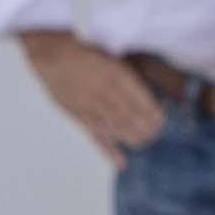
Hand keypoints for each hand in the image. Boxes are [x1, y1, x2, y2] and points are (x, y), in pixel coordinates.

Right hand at [18, 29, 164, 162]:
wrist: (52, 52)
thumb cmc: (86, 51)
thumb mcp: (113, 56)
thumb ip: (131, 74)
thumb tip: (154, 93)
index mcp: (116, 73)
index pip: (143, 102)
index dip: (155, 115)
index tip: (163, 119)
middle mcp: (104, 91)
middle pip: (133, 119)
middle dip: (148, 130)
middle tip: (156, 134)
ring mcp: (90, 105)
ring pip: (117, 129)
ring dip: (133, 139)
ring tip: (144, 143)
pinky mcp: (77, 115)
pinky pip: (96, 136)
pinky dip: (109, 151)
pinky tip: (121, 162)